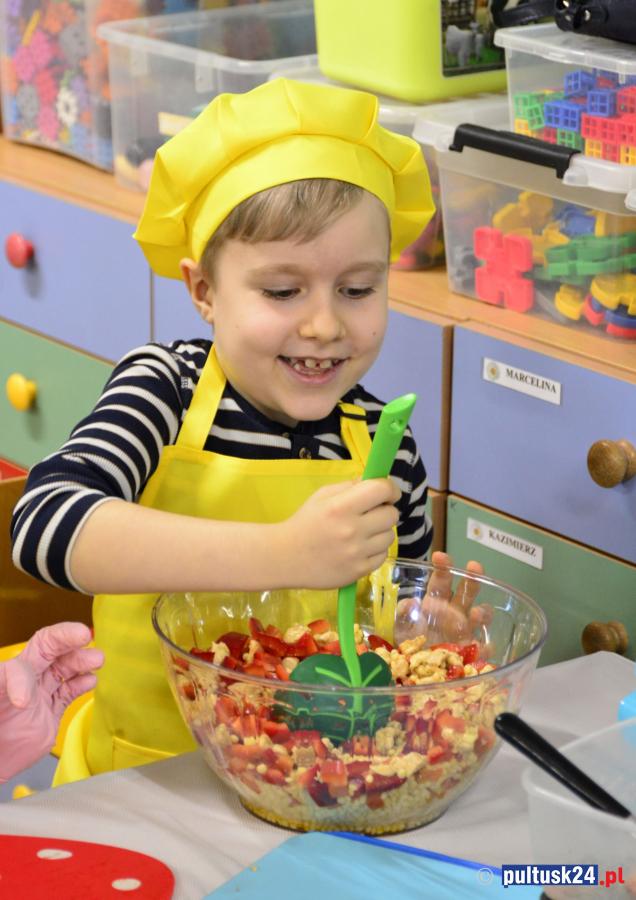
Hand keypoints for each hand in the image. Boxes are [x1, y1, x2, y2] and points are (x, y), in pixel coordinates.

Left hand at [0, 622, 103, 782]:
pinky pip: (69, 693)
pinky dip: (82, 685)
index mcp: (17, 667)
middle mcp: (32, 677)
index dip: (62, 635)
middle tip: (88, 639)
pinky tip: (90, 681)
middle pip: (58, 652)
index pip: (43, 642)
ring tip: (97, 660)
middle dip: (74, 643)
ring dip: (83, 662)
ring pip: (67, 671)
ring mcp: (43, 694)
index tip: (80, 635)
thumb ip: (8, 686)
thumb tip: (25, 697)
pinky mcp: (52, 712)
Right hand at [281, 478, 400, 588]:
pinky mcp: (359, 571)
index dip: (389, 488)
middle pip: (391, 514)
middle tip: (373, 513)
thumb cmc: (304, 523)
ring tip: (365, 532)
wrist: (285, 557)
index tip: (387, 493)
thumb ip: (349, 487)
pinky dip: (376, 550)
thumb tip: (376, 482)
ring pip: (390, 536)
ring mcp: (357, 553)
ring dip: (381, 531)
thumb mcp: (321, 496)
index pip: (381, 490)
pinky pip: (383, 555)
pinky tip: (361, 548)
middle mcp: (352, 529)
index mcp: (340, 507)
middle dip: (385, 510)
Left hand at [395, 551, 492, 645]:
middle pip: (467, 592)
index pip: (441, 580)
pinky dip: (484, 648)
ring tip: (476, 613)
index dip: (442, 567)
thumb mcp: (402, 625)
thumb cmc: (410, 640)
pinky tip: (482, 647)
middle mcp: (454, 612)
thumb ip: (404, 612)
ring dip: (482, 612)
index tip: (440, 556)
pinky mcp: (471, 650)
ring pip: (481, 616)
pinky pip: (483, 648)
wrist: (416, 666)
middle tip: (475, 566)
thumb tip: (410, 602)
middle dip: (472, 578)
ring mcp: (465, 630)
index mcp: (435, 601)